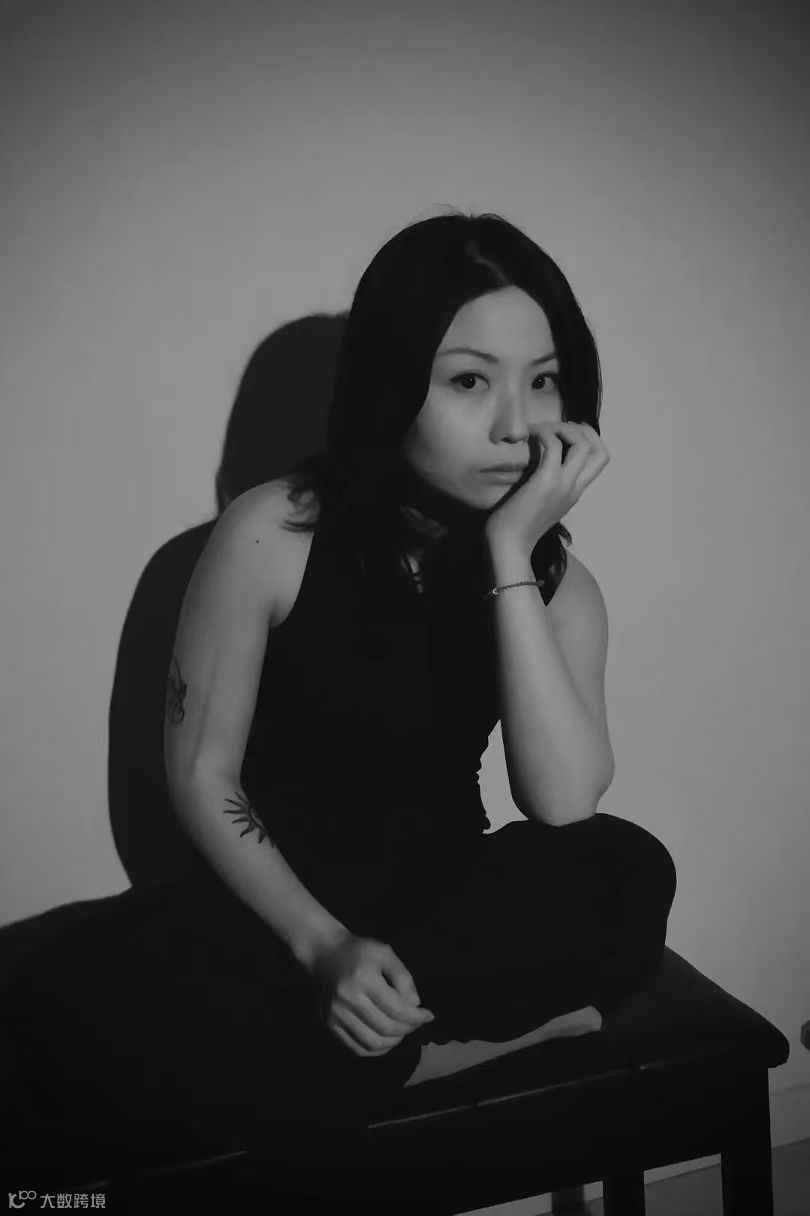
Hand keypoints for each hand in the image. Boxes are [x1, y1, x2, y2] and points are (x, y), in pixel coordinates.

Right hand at [307, 933, 434, 1056]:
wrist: (322, 952)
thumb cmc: (358, 950)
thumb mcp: (385, 953)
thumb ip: (403, 978)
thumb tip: (416, 1006)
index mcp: (363, 978)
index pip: (397, 1009)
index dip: (417, 1017)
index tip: (429, 1016)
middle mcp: (347, 999)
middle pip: (386, 1028)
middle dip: (408, 1029)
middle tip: (416, 1023)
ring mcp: (335, 1015)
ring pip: (372, 1043)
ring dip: (393, 1042)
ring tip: (402, 1032)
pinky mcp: (328, 1024)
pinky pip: (356, 1048)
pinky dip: (375, 1050)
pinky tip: (386, 1040)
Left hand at [486, 421, 609, 554]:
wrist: (509, 545)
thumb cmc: (517, 526)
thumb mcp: (540, 503)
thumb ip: (547, 486)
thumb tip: (537, 465)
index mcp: (575, 493)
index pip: (600, 461)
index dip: (590, 440)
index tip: (570, 431)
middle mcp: (575, 488)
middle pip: (601, 451)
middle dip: (583, 431)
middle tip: (559, 427)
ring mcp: (564, 485)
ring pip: (583, 445)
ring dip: (564, 428)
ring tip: (543, 429)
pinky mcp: (546, 481)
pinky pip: (555, 446)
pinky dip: (545, 433)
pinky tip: (530, 435)